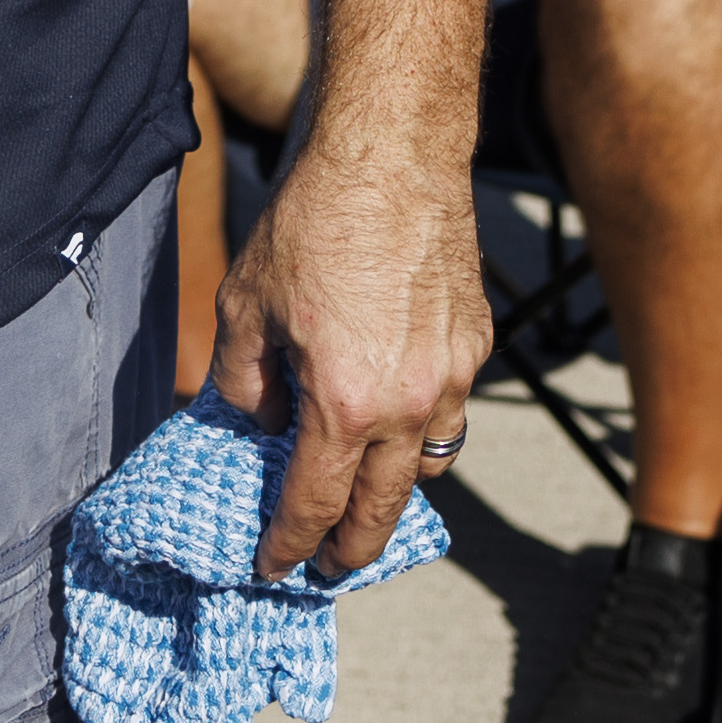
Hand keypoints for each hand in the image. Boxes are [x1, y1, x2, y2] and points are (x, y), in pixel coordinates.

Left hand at [201, 131, 485, 581]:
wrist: (391, 155)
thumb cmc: (311, 223)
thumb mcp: (245, 307)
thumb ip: (245, 383)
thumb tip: (260, 423)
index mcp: (345, 404)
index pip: (314, 503)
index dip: (289, 544)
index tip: (274, 567)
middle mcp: (409, 404)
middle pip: (383, 508)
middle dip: (352, 549)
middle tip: (329, 566)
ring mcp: (452, 375)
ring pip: (429, 464)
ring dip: (395, 490)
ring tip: (365, 495)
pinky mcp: (476, 342)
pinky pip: (450, 410)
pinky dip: (424, 429)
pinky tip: (397, 415)